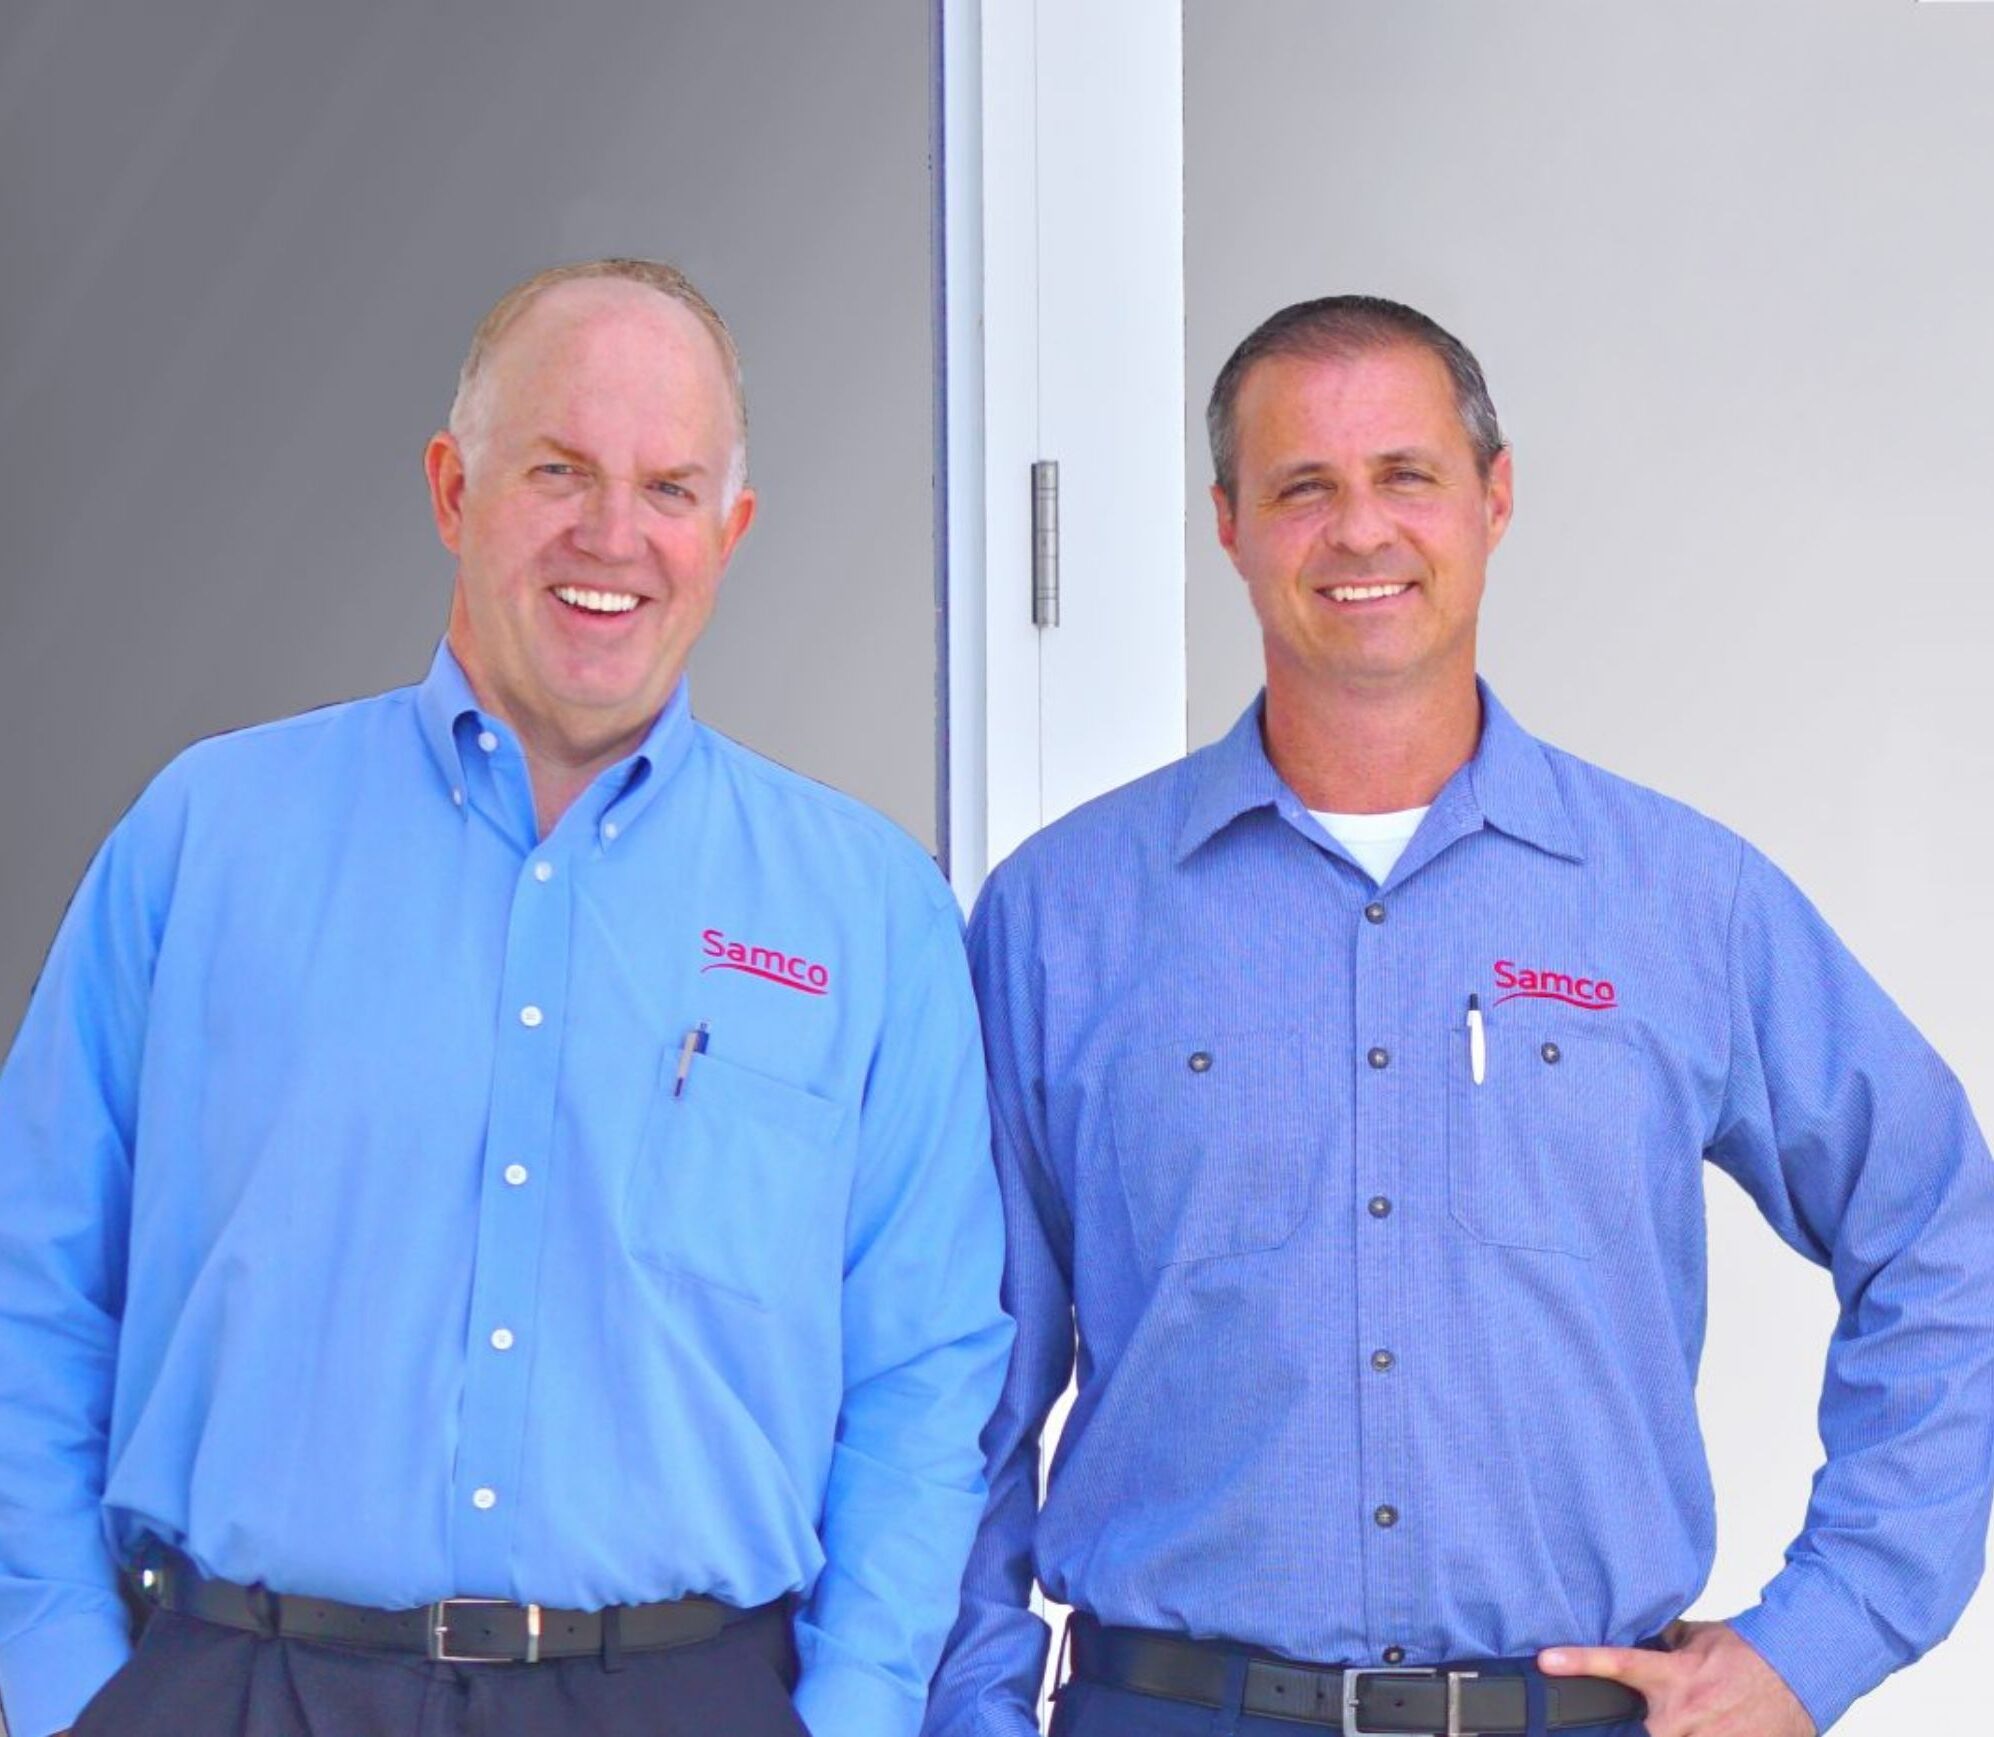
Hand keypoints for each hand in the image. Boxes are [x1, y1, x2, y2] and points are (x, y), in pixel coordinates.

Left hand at [1538, 1619, 1813, 1736]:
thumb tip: (1631, 1634)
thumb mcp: (1695, 1638)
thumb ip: (1660, 1642)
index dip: (1579, 1662)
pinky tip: (1703, 1726)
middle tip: (1618, 1719)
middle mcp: (1684, 1713)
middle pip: (1636, 1728)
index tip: (1546, 1660)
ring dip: (1663, 1728)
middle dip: (1626, 1726)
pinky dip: (1695, 1734)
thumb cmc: (1745, 1654)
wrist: (1798, 1672)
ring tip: (1686, 1714)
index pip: (1617, 1663)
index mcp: (1673, 1675)